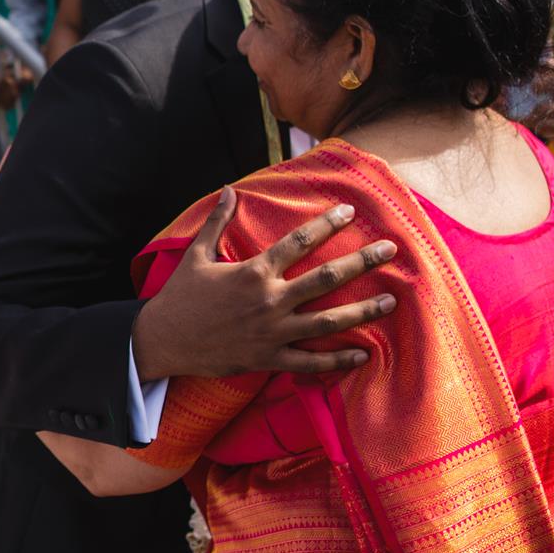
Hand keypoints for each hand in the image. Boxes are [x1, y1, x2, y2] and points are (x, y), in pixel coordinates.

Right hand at [132, 190, 398, 380]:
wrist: (162, 340)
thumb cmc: (179, 296)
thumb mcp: (196, 255)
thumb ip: (217, 222)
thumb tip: (227, 190)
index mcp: (254, 271)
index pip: (299, 242)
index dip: (327, 224)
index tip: (350, 211)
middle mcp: (269, 300)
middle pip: (327, 277)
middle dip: (362, 262)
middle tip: (391, 250)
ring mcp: (272, 332)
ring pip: (328, 321)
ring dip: (362, 311)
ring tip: (390, 302)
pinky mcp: (268, 359)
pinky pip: (310, 362)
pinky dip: (337, 361)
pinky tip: (362, 354)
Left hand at [519, 59, 553, 170]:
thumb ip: (548, 94)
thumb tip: (524, 84)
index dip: (551, 63)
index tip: (535, 68)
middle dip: (540, 83)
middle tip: (531, 92)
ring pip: (549, 106)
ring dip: (533, 112)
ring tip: (526, 118)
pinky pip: (547, 125)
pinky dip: (537, 127)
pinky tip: (537, 129)